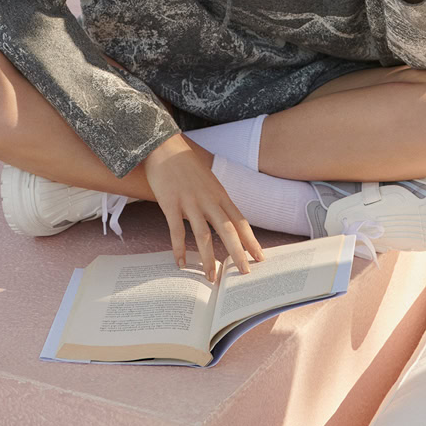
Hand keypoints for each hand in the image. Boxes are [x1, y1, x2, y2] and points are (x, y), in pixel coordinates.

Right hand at [143, 133, 264, 280]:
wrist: (165, 146)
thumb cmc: (187, 165)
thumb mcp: (209, 181)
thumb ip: (216, 200)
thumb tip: (224, 221)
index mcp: (220, 194)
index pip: (240, 221)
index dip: (251, 241)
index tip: (260, 257)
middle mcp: (208, 199)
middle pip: (227, 230)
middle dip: (237, 254)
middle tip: (243, 274)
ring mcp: (190, 202)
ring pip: (203, 235)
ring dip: (208, 259)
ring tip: (211, 278)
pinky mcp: (171, 203)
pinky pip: (176, 230)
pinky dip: (179, 249)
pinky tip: (180, 263)